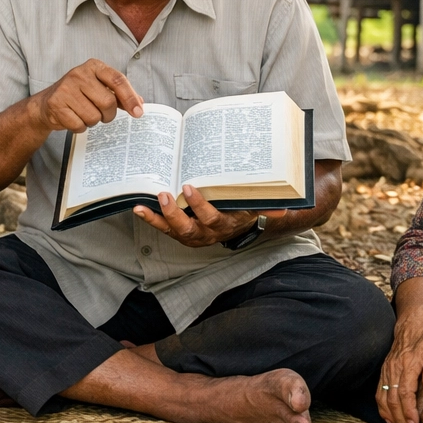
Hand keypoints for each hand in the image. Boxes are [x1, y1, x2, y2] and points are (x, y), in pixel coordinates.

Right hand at [33, 59, 143, 132]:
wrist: (47, 104)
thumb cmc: (78, 95)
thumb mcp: (99, 88)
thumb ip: (119, 95)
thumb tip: (139, 103)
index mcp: (94, 66)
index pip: (118, 80)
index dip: (130, 97)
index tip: (138, 112)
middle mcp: (79, 73)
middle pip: (108, 102)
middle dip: (108, 115)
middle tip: (102, 115)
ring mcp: (66, 88)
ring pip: (93, 116)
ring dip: (92, 122)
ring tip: (83, 114)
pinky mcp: (56, 103)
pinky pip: (78, 125)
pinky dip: (79, 127)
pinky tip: (73, 118)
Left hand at [133, 185, 285, 247]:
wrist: (234, 224)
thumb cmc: (242, 209)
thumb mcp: (256, 207)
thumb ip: (270, 207)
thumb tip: (284, 206)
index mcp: (225, 225)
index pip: (212, 219)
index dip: (200, 206)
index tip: (190, 188)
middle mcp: (206, 234)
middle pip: (189, 228)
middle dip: (175, 213)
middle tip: (165, 194)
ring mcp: (191, 234)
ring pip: (174, 230)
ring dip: (160, 217)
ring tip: (148, 201)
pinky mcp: (178, 231)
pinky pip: (163, 228)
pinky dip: (150, 219)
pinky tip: (138, 207)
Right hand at [376, 314, 422, 422]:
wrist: (411, 326)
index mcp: (407, 365)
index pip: (405, 392)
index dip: (409, 411)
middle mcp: (394, 369)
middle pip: (393, 399)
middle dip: (401, 419)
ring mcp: (387, 371)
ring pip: (384, 398)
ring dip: (392, 417)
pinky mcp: (384, 373)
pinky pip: (379, 393)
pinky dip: (382, 408)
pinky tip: (389, 419)